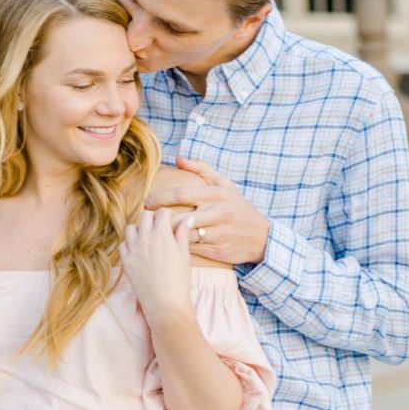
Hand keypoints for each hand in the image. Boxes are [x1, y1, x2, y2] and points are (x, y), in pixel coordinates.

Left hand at [119, 208, 193, 323]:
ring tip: (148, 237)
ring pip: (131, 227)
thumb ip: (183, 234)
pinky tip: (139, 249)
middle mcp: (145, 239)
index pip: (162, 212)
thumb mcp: (184, 255)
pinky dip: (130, 243)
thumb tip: (187, 218)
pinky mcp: (126, 261)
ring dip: (139, 228)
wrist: (165, 304)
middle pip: (145, 215)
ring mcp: (133, 250)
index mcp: (162, 235)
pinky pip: (123, 243)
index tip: (171, 220)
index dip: (168, 214)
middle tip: (160, 227)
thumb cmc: (179, 280)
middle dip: (153, 218)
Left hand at [145, 156, 269, 264]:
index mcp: (218, 195)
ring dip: (167, 235)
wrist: (262, 237)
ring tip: (154, 233)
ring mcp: (219, 234)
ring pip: (185, 235)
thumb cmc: (238, 208)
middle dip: (161, 219)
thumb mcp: (225, 185)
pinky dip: (179, 247)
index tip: (148, 201)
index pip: (183, 194)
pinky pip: (192, 250)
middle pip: (181, 217)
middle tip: (146, 220)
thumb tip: (178, 158)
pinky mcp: (218, 251)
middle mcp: (219, 213)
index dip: (162, 197)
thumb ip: (201, 169)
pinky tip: (169, 245)